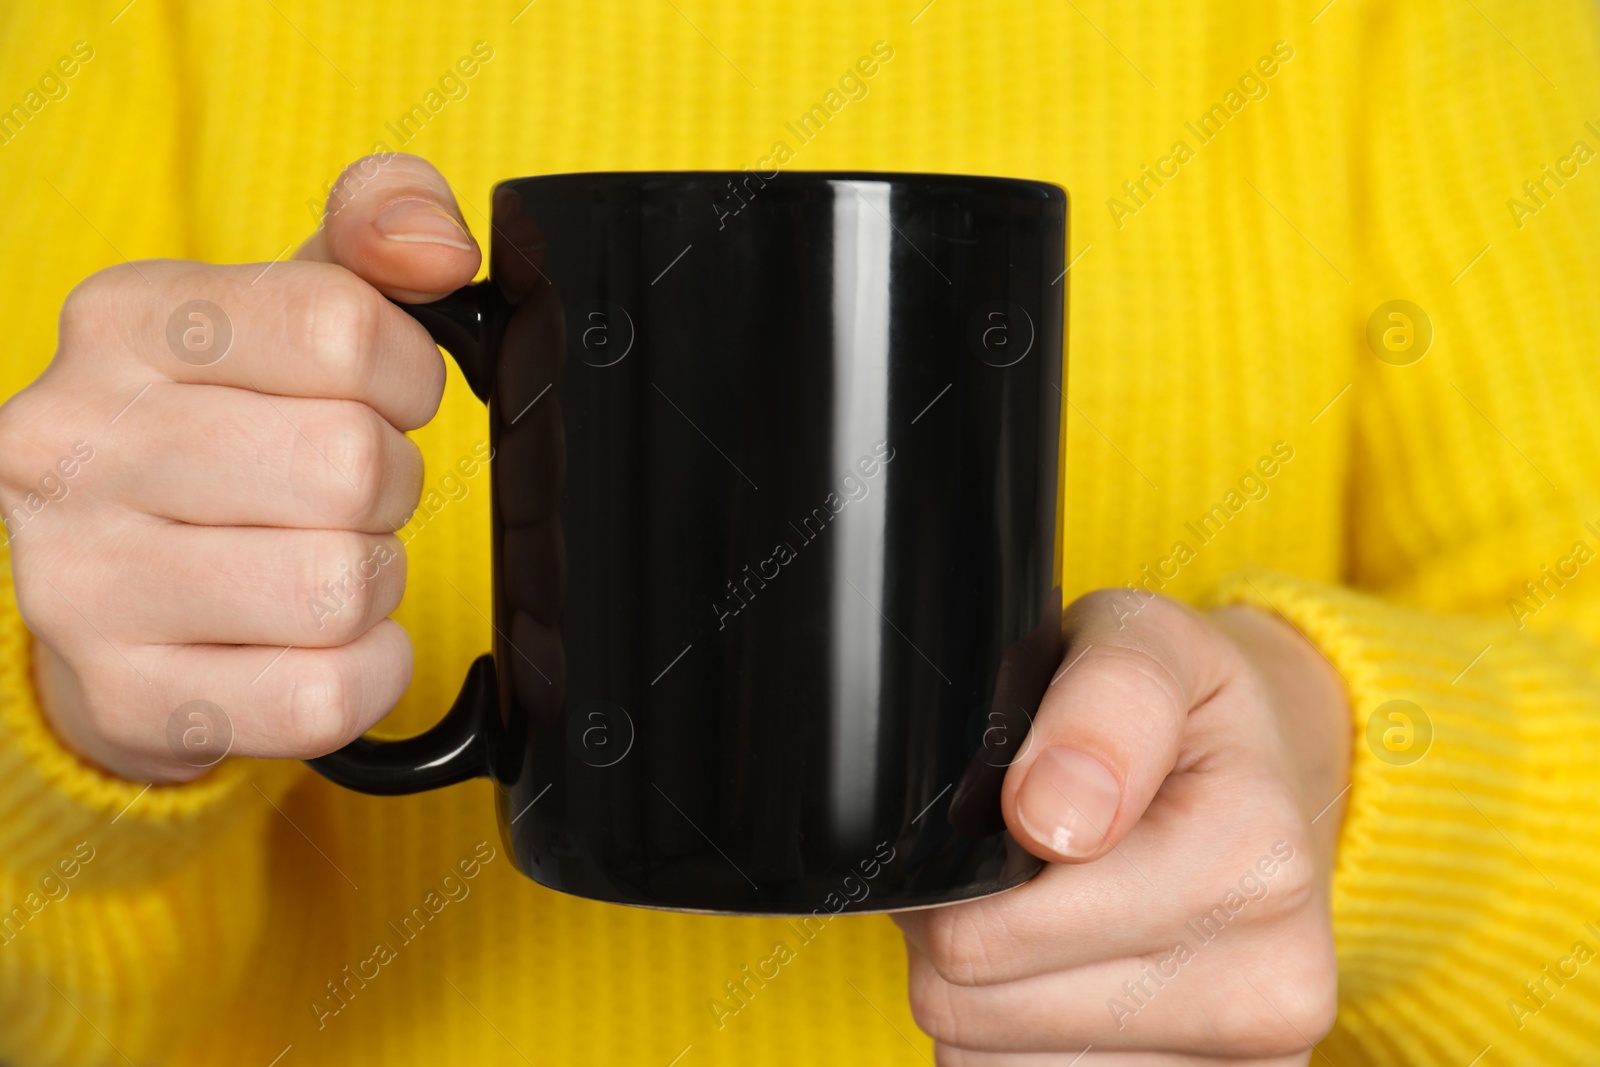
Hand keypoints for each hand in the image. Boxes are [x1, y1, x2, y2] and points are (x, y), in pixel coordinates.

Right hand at [0, 154, 478, 780]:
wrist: (107, 583)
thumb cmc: (218, 429)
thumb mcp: (286, 304)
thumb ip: (375, 228)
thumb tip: (435, 245)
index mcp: (122, 323)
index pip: (346, 328)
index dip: (405, 374)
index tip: (378, 397)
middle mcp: (74, 445)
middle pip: (352, 465)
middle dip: (389, 484)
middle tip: (346, 495)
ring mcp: (83, 583)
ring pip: (344, 585)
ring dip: (375, 579)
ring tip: (320, 560)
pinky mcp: (128, 699)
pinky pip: (328, 694)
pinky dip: (366, 669)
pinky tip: (320, 639)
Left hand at [894, 592, 1351, 1064]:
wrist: (1281, 789)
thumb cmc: (1192, 711)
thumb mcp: (1147, 643)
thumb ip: (1104, 703)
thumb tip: (1053, 814)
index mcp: (1251, 862)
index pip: (986, 935)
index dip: (948, 875)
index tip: (998, 818)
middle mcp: (1268, 986)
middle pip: (971, 1005)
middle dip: (955, 927)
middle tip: (1003, 858)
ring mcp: (1249, 1062)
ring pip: (988, 1061)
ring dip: (985, 990)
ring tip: (1041, 907)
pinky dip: (1020, 1040)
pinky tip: (1064, 971)